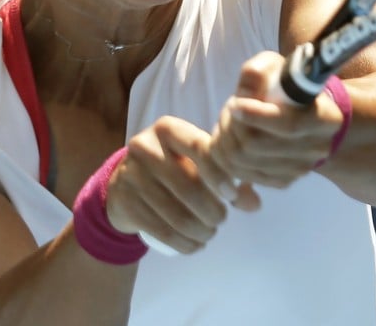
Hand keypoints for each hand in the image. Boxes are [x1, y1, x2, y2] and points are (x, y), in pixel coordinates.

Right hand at [104, 116, 258, 254]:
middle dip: (213, 211)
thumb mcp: (195, 163)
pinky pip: (162, 231)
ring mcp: (131, 175)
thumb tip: (254, 203)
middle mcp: (145, 147)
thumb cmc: (171, 169)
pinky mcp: (125, 202)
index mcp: (168, 129)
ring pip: (177, 214)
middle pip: (190, 187)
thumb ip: (227, 177)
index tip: (231, 195)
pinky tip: (194, 245)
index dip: (221, 175)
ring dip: (201, 231)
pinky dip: (184, 244)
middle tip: (220, 220)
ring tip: (208, 233)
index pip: (201, 149)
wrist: (122, 184)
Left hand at [207, 51, 344, 189]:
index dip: (256, 116)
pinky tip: (231, 136)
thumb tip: (244, 93)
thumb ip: (257, 73)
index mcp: (325, 118)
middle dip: (231, 125)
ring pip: (242, 162)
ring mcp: (300, 169)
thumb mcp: (274, 67)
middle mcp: (317, 149)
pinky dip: (226, 155)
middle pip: (256, 145)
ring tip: (229, 120)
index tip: (235, 103)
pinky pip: (240, 173)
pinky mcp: (282, 181)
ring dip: (225, 138)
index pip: (288, 125)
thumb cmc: (286, 85)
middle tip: (229, 107)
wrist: (301, 113)